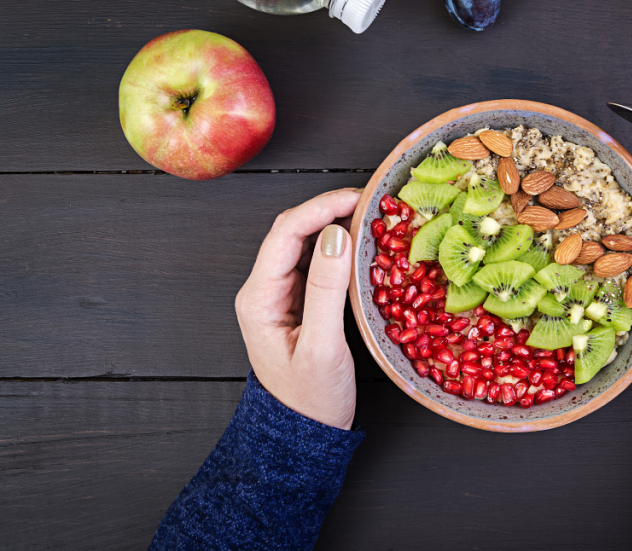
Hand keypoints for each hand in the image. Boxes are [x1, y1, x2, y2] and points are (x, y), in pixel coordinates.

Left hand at [235, 189, 361, 429]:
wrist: (304, 434)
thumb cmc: (310, 399)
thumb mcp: (322, 347)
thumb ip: (326, 290)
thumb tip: (336, 235)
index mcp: (259, 298)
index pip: (285, 234)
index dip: (320, 208)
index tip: (357, 198)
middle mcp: (264, 290)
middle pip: (292, 232)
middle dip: (328, 210)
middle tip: (370, 203)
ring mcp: (281, 294)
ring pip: (305, 244)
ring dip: (334, 225)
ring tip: (370, 217)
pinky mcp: (300, 301)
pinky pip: (317, 262)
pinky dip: (339, 247)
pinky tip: (362, 243)